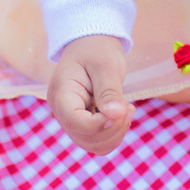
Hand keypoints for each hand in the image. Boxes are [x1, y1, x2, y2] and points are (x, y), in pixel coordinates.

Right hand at [47, 35, 132, 154]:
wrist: (91, 44)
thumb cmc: (97, 49)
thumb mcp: (106, 65)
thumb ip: (109, 91)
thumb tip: (116, 115)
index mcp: (61, 94)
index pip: (76, 122)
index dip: (101, 123)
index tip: (123, 108)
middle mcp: (60, 111)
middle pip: (84, 137)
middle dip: (113, 129)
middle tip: (129, 107)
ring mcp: (69, 119)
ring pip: (91, 144)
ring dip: (115, 134)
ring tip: (128, 110)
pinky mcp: (81, 123)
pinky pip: (96, 141)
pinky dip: (113, 134)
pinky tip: (122, 116)